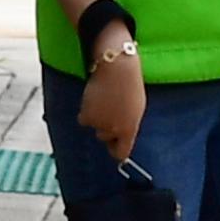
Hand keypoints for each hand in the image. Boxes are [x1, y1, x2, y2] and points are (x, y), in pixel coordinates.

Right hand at [80, 43, 146, 158]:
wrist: (117, 67)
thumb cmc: (129, 85)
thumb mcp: (136, 109)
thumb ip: (128, 125)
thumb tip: (120, 137)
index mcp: (130, 129)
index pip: (120, 153)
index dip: (115, 150)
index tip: (112, 146)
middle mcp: (115, 130)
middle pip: (105, 138)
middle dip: (105, 127)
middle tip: (109, 108)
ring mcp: (100, 124)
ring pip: (94, 127)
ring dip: (96, 117)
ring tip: (104, 100)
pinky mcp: (86, 116)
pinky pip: (83, 119)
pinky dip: (86, 111)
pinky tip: (94, 98)